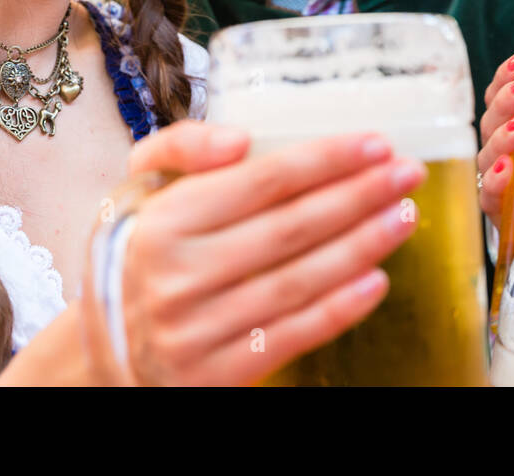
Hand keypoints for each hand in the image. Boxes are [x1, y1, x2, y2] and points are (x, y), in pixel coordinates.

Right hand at [85, 121, 424, 385]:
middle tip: (409, 173)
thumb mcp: (138, 188)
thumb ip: (180, 145)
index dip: (327, 159)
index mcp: (165, 219)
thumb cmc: (137, 254)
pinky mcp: (215, 373)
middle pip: (291, 227)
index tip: (377, 143)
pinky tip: (376, 281)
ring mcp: (197, 328)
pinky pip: (290, 335)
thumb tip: (239, 139)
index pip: (264, 180)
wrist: (104, 353)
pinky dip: (338, 309)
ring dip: (362, 246)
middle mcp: (179, 274)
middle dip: (360, 195)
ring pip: (298, 281)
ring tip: (404, 217)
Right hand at [477, 52, 513, 224]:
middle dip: (506, 99)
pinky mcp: (505, 217)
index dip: (506, 77)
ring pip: (489, 153)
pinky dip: (495, 182)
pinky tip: (507, 170)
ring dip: (503, 135)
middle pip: (494, 119)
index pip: (505, 97)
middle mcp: (510, 153)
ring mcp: (505, 184)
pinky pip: (490, 197)